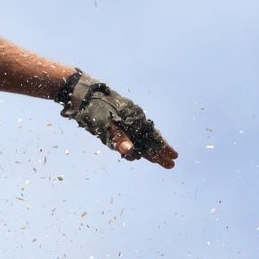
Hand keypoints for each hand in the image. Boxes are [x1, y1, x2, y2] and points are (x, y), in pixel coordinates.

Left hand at [57, 71, 176, 168]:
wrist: (85, 94)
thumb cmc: (95, 111)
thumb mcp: (105, 126)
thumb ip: (118, 139)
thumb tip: (129, 151)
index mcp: (134, 121)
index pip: (152, 139)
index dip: (162, 149)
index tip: (173, 158)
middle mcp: (135, 120)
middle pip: (151, 140)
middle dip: (160, 153)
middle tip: (171, 164)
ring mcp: (129, 119)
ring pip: (143, 138)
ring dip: (151, 150)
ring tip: (160, 159)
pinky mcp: (122, 119)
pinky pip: (135, 134)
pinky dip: (140, 143)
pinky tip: (140, 150)